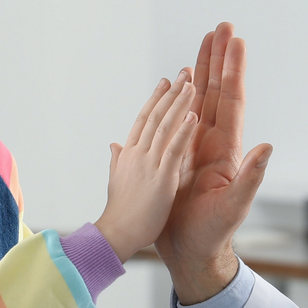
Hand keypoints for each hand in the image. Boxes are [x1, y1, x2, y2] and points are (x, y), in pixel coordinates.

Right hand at [94, 76, 199, 256]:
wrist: (117, 236)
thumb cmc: (120, 213)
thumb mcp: (117, 180)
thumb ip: (118, 160)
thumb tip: (114, 144)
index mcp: (130, 154)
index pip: (144, 120)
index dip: (155, 99)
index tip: (165, 82)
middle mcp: (138, 154)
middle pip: (155, 116)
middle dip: (171, 92)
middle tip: (184, 71)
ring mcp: (149, 164)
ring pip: (165, 126)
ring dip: (179, 103)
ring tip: (191, 83)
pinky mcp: (162, 178)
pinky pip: (174, 150)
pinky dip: (183, 131)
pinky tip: (193, 114)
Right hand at [159, 23, 271, 303]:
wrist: (192, 252)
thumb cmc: (213, 234)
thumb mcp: (234, 207)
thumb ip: (251, 178)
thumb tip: (268, 148)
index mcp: (226, 149)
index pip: (230, 100)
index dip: (232, 70)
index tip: (234, 40)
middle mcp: (212, 142)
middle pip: (216, 90)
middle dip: (219, 58)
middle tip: (221, 26)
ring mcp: (195, 147)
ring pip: (200, 99)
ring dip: (203, 70)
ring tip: (204, 41)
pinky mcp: (179, 156)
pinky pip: (180, 118)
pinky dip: (181, 95)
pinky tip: (180, 82)